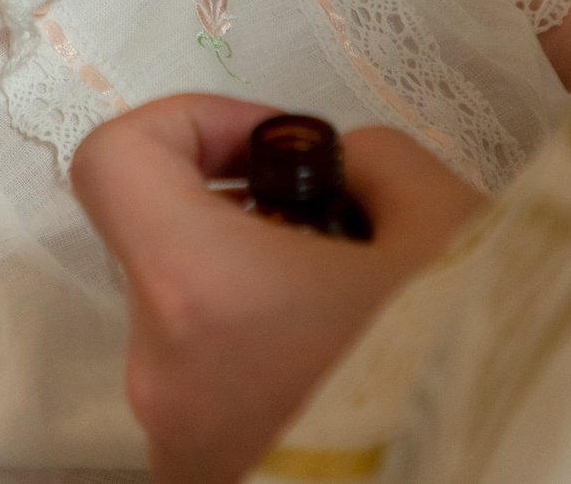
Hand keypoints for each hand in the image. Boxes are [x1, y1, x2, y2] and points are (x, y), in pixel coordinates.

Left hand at [70, 96, 485, 483]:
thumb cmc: (456, 374)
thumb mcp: (449, 226)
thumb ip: (381, 162)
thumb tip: (350, 168)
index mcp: (196, 289)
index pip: (114, 159)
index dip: (189, 123)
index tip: (272, 146)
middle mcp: (159, 373)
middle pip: (171, 249)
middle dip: (255, 223)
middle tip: (353, 237)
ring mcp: (176, 443)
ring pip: (198, 327)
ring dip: (266, 301)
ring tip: (368, 320)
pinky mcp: (206, 482)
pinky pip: (215, 397)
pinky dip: (269, 369)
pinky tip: (355, 379)